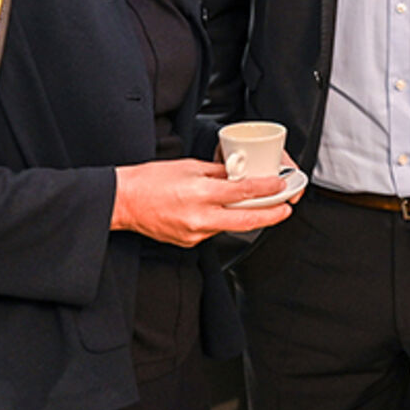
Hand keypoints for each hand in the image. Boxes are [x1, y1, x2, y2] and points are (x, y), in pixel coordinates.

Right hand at [111, 159, 291, 245]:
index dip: (267, 190)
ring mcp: (194, 233)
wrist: (124, 202)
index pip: (243, 192)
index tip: (280, 187)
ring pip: (229, 226)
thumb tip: (238, 175)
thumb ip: (216, 173)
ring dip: (244, 218)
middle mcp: (200, 217)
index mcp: (201, 193)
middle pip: (246, 220)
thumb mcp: (188, 167)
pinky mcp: (188, 242)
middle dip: (270, 216)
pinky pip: (212, 231)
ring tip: (256, 207)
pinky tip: (218, 213)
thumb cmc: (150, 181)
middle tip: (285, 211)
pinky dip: (220, 221)